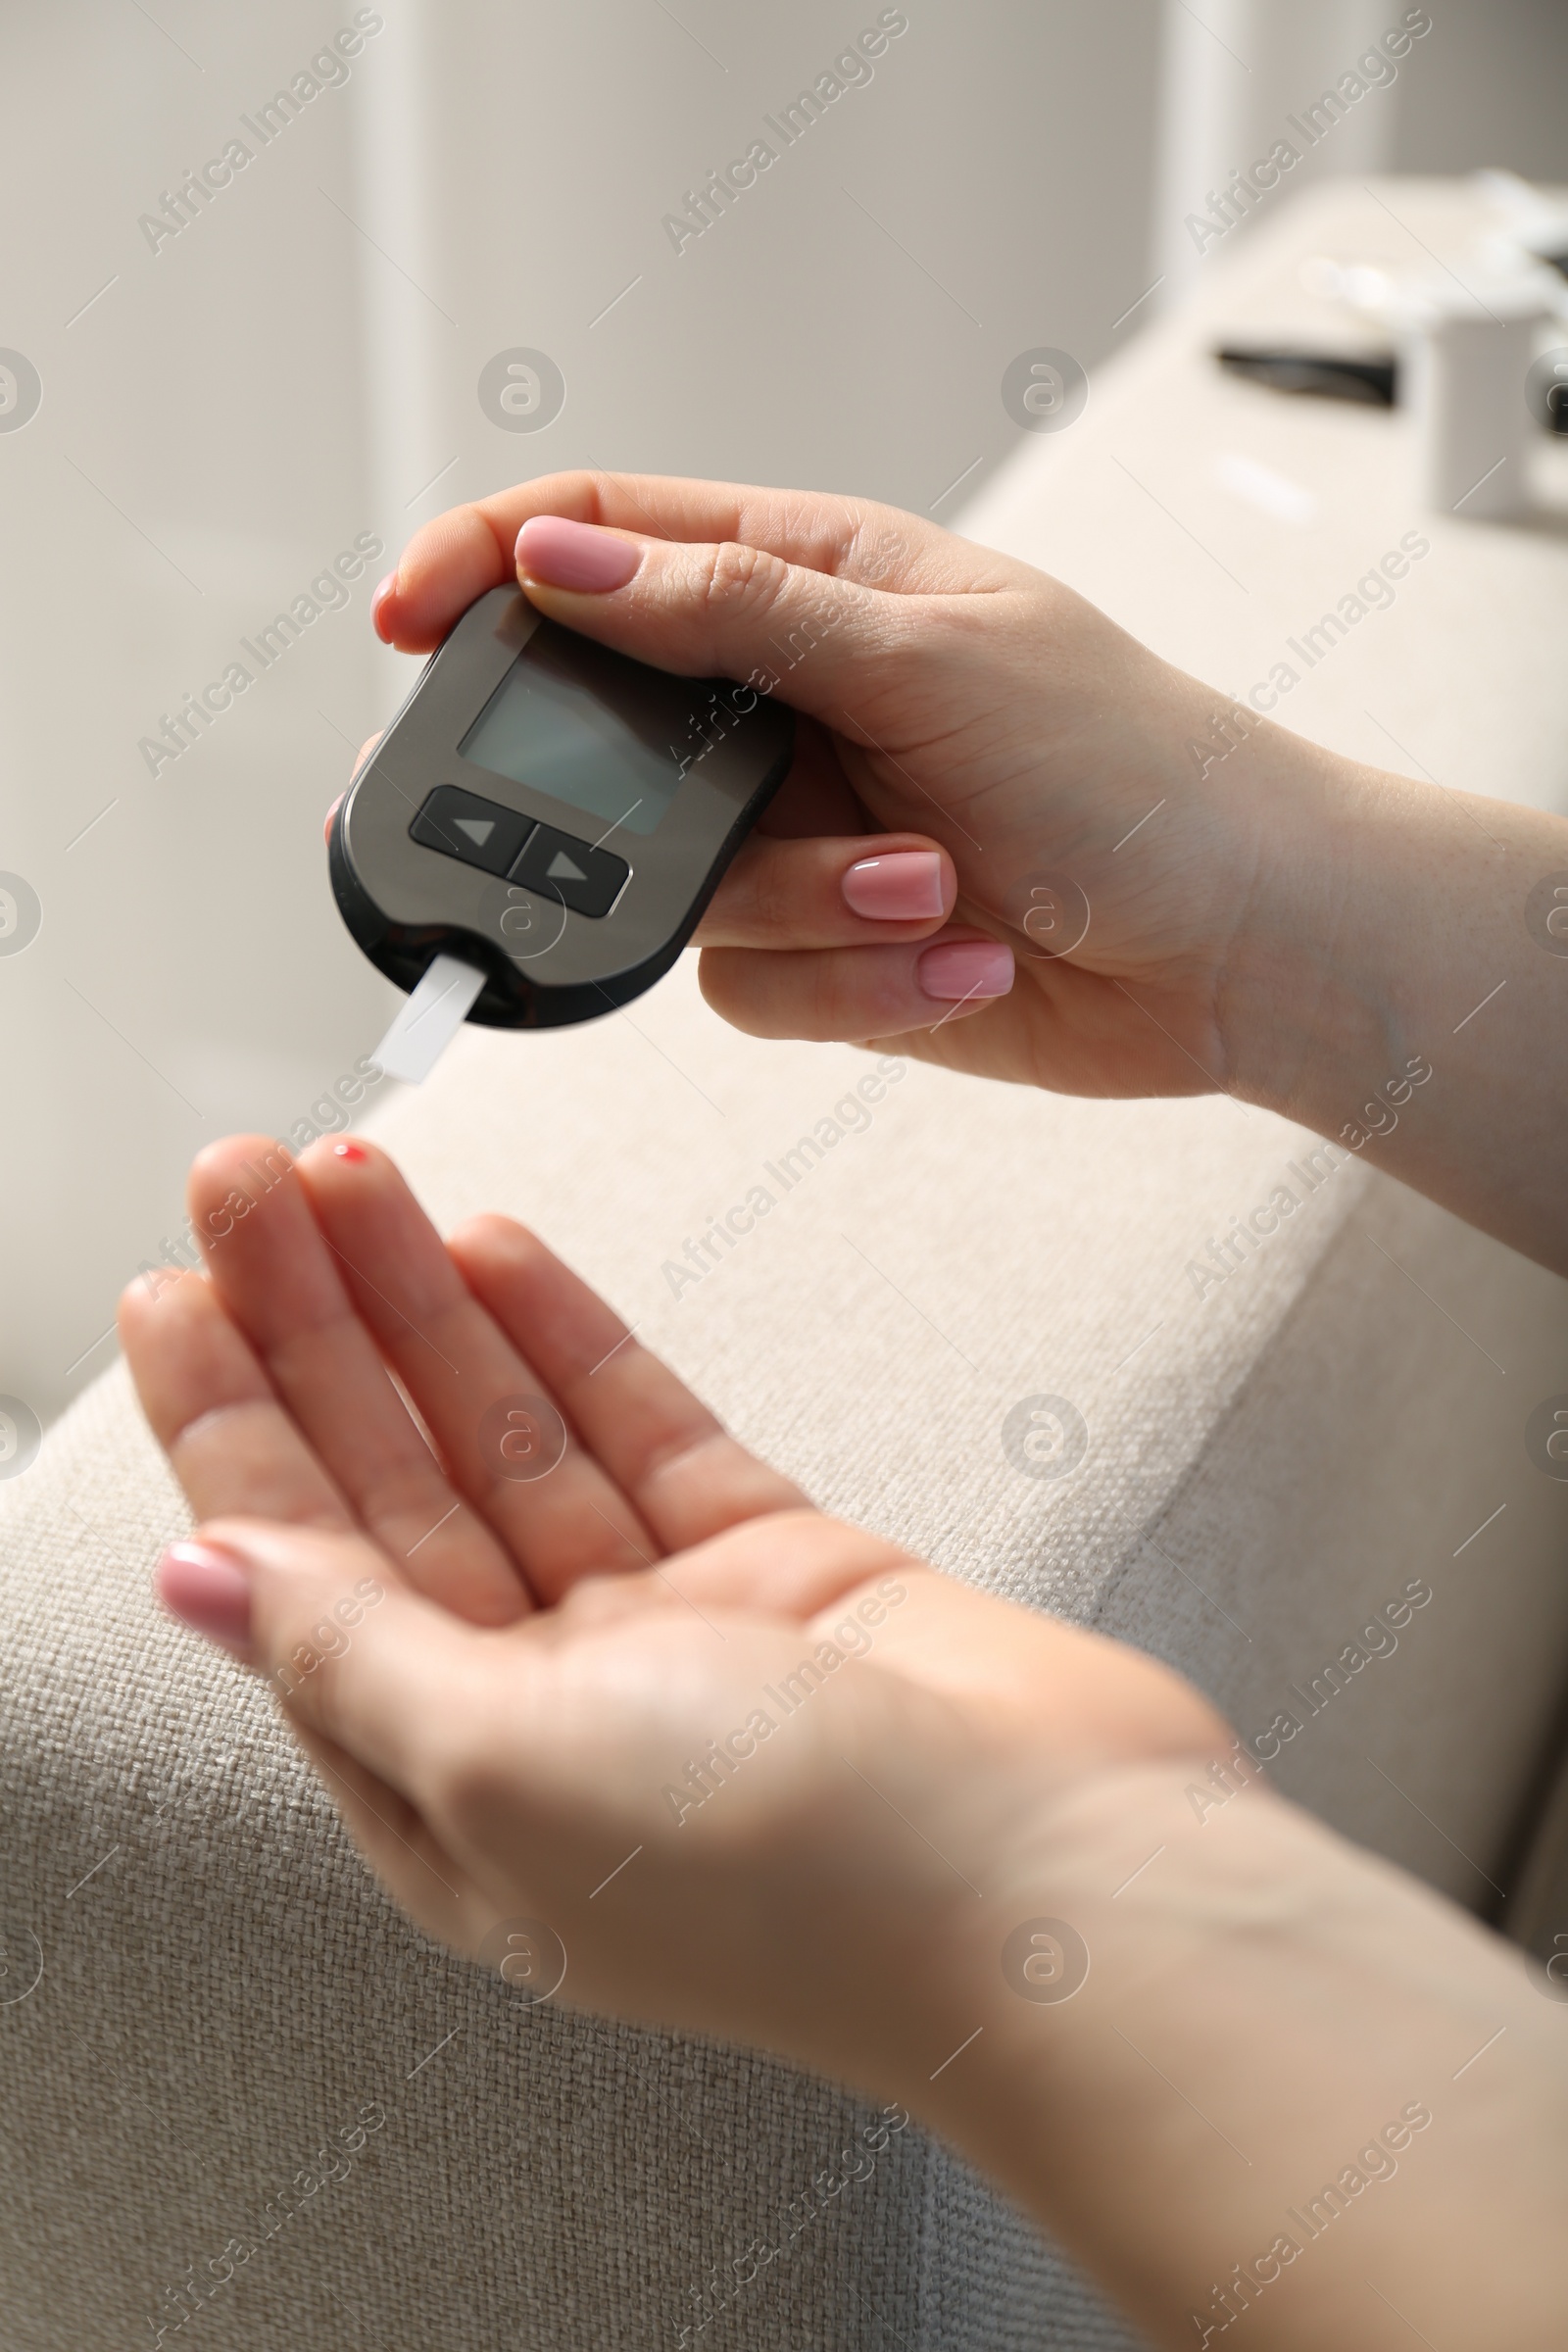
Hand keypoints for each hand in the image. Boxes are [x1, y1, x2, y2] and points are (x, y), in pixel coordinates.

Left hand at [122, 1139, 1567, 2348]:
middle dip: (315, 1329)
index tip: (171, 1290)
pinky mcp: (776, 1567)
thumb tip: (199, 1583)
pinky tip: (502, 1258)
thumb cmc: (810, 1887)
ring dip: (428, 1309)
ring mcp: (668, 1634)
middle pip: (394, 1484)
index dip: (226, 1424)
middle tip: (250, 1187)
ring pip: (510, 1437)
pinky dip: (568, 1339)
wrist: (1071, 1884)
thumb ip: (353, 1657)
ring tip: (357, 1187)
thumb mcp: (516, 1769)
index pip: (302, 1573)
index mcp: (457, 1796)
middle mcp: (549, 1714)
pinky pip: (638, 1428)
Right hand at [359, 470, 1325, 1097]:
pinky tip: (966, 956)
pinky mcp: (828, 947)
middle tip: (790, 830)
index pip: (610, 535)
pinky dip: (856, 980)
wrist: (1239, 946)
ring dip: (816, 912)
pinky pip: (754, 988)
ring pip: (684, 892)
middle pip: (616, 742)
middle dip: (672, 815)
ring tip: (944, 893)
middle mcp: (795, 705)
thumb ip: (731, 614)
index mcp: (818, 582)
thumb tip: (561, 556)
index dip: (491, 562)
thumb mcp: (926, 657)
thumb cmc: (1133, 768)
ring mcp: (805, 831)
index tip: (406, 622)